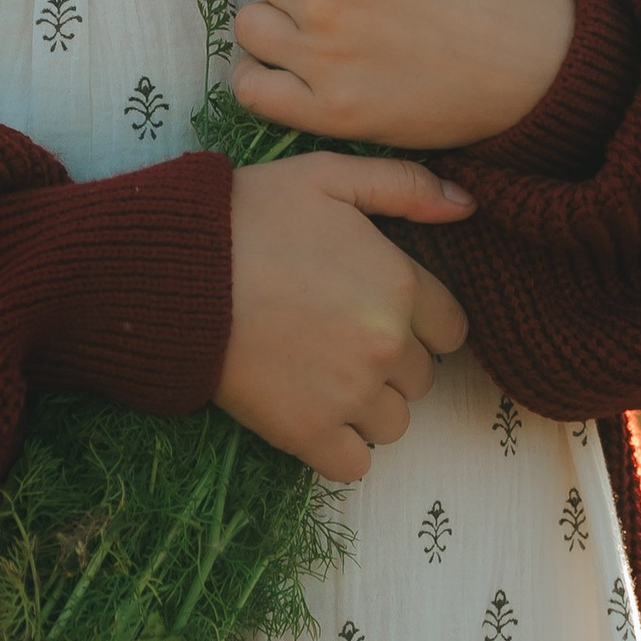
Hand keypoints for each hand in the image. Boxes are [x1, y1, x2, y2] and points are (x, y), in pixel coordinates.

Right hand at [217, 155, 472, 481]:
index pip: (451, 330)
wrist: (172, 272)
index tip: (381, 315)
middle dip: (391, 364)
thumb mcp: (328, 175)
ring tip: (322, 378)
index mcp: (399, 284)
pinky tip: (311, 418)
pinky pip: (353, 464)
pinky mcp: (306, 432)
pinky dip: (339, 450)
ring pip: (394, 424)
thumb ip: (405, 186)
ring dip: (368, 409)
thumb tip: (467, 205)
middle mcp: (386, 343)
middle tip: (338, 341)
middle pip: (421, 378)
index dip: (420, 324)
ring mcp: (349, 393)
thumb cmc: (248, 216)